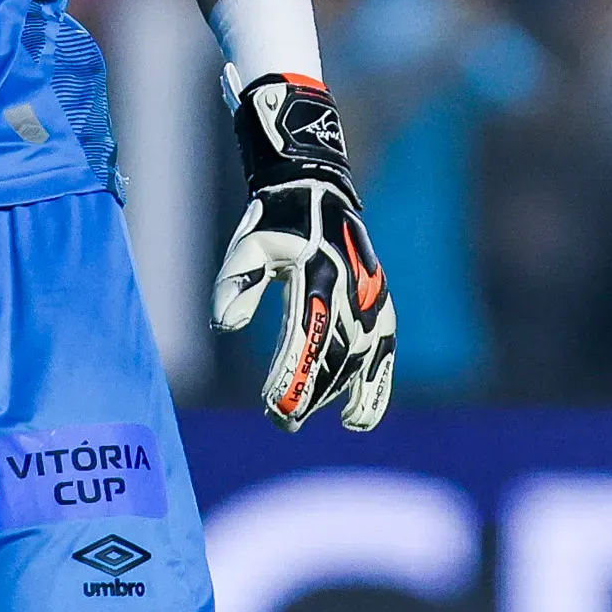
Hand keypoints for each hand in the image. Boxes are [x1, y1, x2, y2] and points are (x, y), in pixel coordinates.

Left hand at [211, 75, 396, 431]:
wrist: (316, 191)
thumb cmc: (274, 221)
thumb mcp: (248, 246)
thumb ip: (235, 285)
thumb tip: (227, 326)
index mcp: (318, 275)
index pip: (307, 337)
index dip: (294, 375)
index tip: (275, 407)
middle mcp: (350, 290)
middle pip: (334, 354)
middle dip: (310, 393)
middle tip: (282, 420)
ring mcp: (370, 298)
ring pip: (361, 358)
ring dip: (343, 394)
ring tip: (320, 420)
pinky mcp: (380, 304)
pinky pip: (384, 352)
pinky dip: (377, 386)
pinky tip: (362, 418)